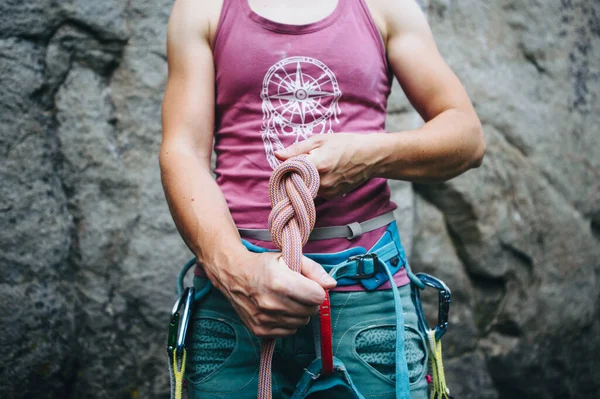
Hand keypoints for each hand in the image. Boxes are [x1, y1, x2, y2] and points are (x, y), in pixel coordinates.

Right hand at [207, 251, 336, 337]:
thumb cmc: (264, 265)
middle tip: (297, 291)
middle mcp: (272, 304)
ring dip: (300, 312)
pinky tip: (279, 309)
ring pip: (302, 323)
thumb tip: (331, 285)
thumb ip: (314, 270)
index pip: (317, 297)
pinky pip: (289, 332)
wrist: (233, 275)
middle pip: (311, 311)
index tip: (308, 284)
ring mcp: (265, 319)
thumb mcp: (289, 258)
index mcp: (280, 282)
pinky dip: (289, 322)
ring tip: (287, 299)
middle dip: (309, 301)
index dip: (316, 289)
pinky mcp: (260, 330)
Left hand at [274, 133, 380, 198]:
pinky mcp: (332, 196)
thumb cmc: (345, 144)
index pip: (289, 173)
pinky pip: (316, 192)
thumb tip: (277, 155)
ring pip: (306, 189)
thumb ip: (296, 149)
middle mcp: (321, 182)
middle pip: (296, 183)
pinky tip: (323, 174)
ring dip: (304, 181)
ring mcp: (328, 192)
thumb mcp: (319, 140)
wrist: (369, 157)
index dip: (284, 170)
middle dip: (294, 176)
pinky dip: (315, 185)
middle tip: (298, 166)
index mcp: (316, 166)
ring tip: (315, 168)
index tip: (284, 166)